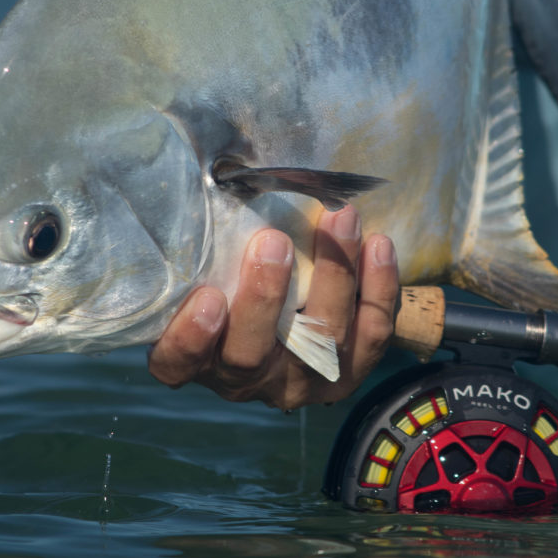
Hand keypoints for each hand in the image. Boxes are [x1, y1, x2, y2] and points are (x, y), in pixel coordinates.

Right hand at [147, 206, 399, 408]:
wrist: (297, 316)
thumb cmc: (237, 278)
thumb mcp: (213, 268)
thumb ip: (210, 246)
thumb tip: (220, 176)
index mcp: (199, 358)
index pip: (177, 363)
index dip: (190, 339)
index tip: (208, 297)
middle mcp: (246, 379)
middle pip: (250, 354)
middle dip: (264, 298)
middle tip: (273, 242)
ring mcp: (300, 382)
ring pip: (321, 339)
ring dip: (334, 275)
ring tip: (340, 219)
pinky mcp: (350, 371)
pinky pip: (372, 334)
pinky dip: (380, 288)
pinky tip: (378, 244)